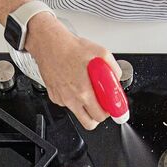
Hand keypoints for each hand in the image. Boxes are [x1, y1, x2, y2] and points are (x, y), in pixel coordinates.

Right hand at [24, 14, 121, 129]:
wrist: (49, 43)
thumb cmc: (70, 48)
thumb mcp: (100, 53)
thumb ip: (113, 67)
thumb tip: (117, 76)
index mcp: (83, 91)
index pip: (99, 116)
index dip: (109, 113)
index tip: (112, 109)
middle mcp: (71, 99)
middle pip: (88, 123)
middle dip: (97, 116)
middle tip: (101, 104)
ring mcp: (61, 98)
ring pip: (77, 114)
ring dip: (85, 108)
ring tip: (87, 92)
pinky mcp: (54, 95)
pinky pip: (66, 104)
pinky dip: (72, 98)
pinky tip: (74, 85)